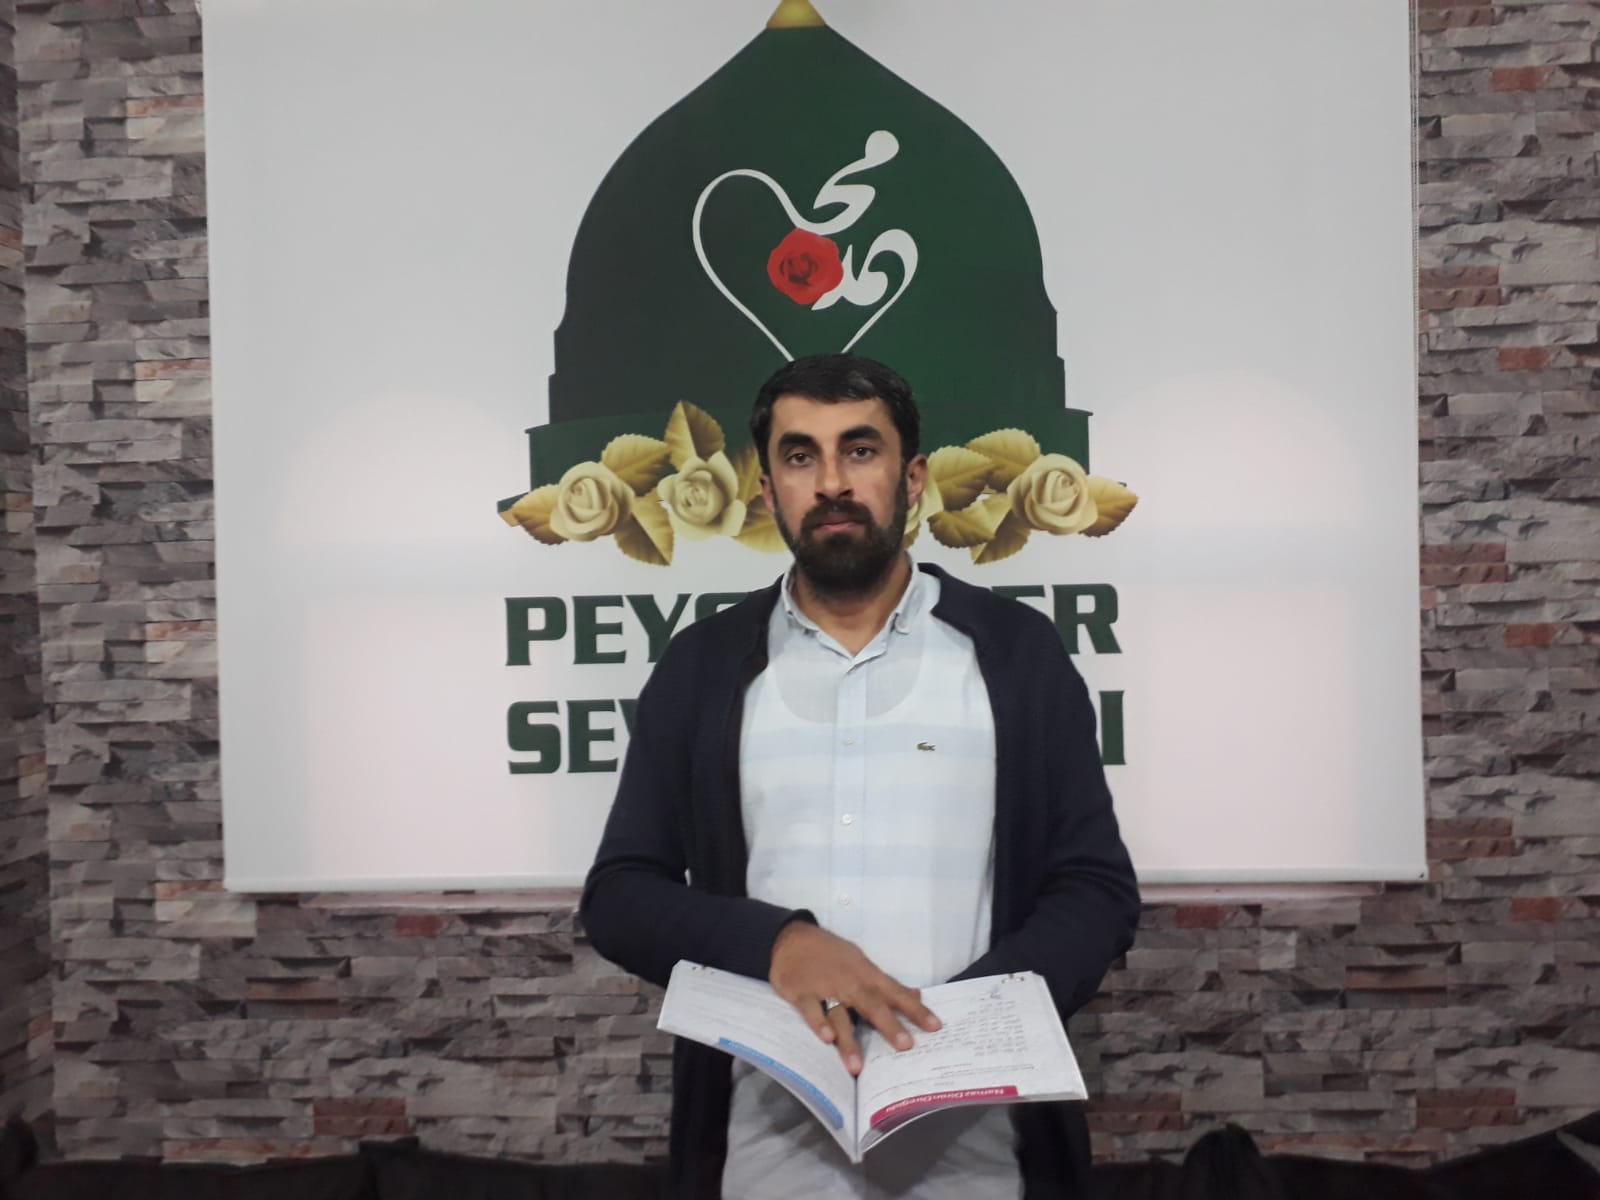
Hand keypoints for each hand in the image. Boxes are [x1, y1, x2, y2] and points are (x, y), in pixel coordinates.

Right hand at [768, 921, 940, 1075]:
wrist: (791, 938)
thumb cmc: (831, 954)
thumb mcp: (861, 963)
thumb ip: (885, 984)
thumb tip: (916, 995)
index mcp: (866, 974)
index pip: (895, 992)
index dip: (915, 1009)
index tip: (935, 1026)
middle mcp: (849, 981)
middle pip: (872, 1004)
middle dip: (889, 1025)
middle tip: (906, 1046)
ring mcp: (825, 987)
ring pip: (840, 1014)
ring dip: (849, 1040)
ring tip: (858, 1067)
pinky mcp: (802, 992)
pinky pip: (810, 1010)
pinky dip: (818, 1023)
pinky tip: (827, 1039)